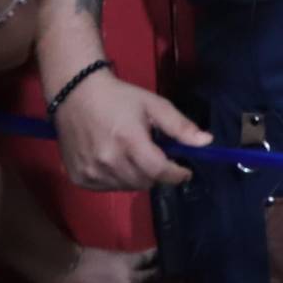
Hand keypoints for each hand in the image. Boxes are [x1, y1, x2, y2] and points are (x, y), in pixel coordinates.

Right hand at [52, 70, 210, 189]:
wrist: (76, 95)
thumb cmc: (119, 98)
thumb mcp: (154, 105)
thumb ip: (180, 126)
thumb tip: (206, 142)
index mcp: (130, 142)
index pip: (160, 171)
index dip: (177, 174)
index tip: (186, 171)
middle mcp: (109, 161)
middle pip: (145, 182)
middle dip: (158, 173)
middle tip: (157, 157)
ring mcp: (91, 172)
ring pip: (127, 187)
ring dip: (138, 177)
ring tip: (135, 156)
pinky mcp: (78, 177)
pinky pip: (108, 187)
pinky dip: (118, 179)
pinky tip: (116, 161)